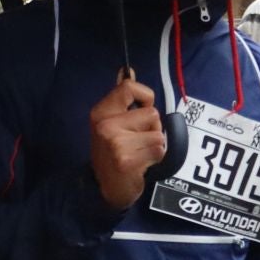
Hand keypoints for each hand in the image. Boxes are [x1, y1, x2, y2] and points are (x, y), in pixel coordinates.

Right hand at [89, 78, 166, 209]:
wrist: (106, 188)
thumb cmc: (114, 153)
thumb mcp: (111, 122)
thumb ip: (122, 98)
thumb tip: (127, 71)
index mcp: (101, 112)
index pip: (129, 87)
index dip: (146, 97)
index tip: (142, 110)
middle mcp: (105, 125)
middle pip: (151, 113)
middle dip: (152, 128)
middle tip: (138, 142)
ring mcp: (115, 143)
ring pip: (158, 133)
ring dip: (155, 145)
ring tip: (140, 153)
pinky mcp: (127, 160)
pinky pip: (159, 149)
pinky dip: (156, 158)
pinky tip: (142, 164)